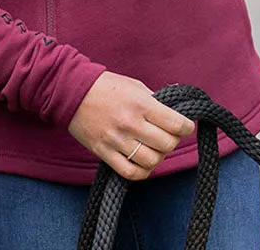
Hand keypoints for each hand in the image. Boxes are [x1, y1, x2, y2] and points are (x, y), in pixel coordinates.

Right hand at [68, 71, 196, 180]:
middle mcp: (131, 123)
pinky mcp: (104, 152)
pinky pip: (130, 172)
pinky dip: (142, 171)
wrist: (73, 91)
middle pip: (166, 144)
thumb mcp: (135, 86)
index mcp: (141, 104)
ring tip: (154, 148)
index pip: (175, 123)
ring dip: (158, 157)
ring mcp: (117, 140)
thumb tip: (174, 115)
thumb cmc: (107, 86)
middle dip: (173, 141)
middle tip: (168, 136)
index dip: (186, 127)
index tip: (186, 126)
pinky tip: (142, 162)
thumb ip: (154, 101)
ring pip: (151, 161)